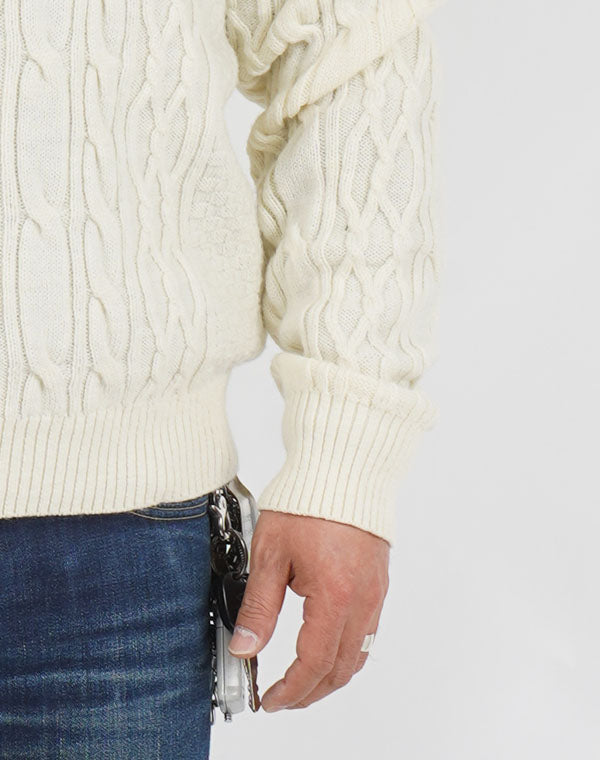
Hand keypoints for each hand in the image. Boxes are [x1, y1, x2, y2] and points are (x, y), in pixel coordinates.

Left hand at [227, 509, 389, 711]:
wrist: (344, 470)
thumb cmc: (308, 503)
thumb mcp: (271, 554)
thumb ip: (259, 607)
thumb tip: (245, 647)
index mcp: (335, 595)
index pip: (315, 663)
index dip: (292, 690)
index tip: (271, 699)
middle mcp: (363, 600)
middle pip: (342, 668)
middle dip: (311, 692)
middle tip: (284, 698)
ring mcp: (375, 592)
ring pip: (359, 655)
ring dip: (331, 676)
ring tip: (302, 680)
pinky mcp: (379, 583)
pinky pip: (368, 633)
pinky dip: (347, 652)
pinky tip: (327, 648)